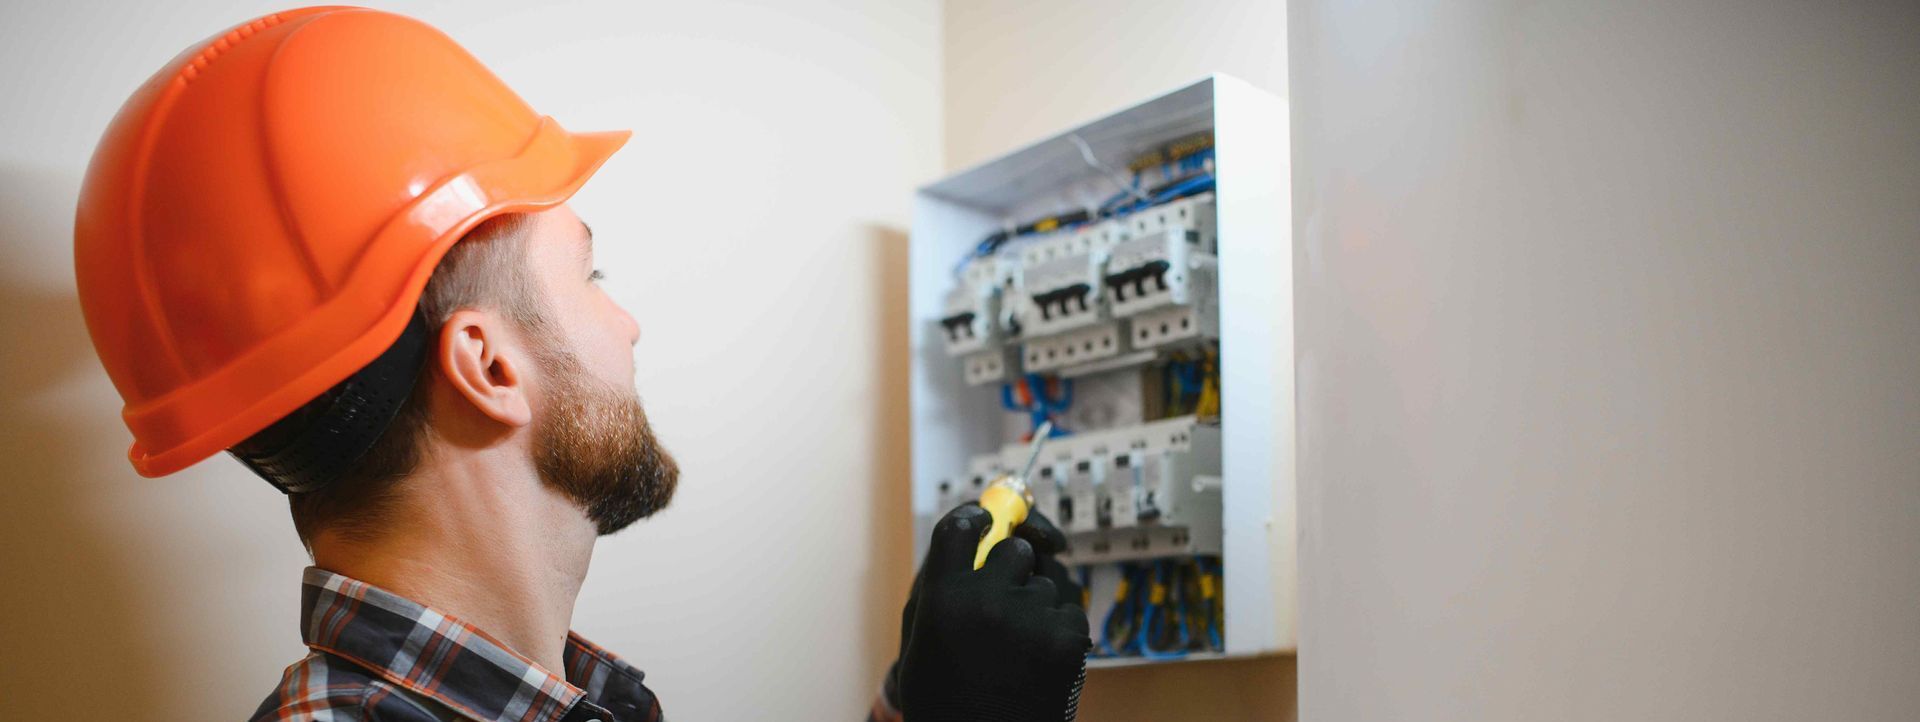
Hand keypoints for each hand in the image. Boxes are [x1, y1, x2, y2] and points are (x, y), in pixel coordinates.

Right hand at [895, 505, 1091, 721]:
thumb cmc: (946, 695)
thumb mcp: (920, 638)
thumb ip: (940, 582)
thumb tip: (976, 529)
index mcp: (941, 599)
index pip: (961, 526)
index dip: (978, 517)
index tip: (988, 520)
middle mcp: (986, 601)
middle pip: (1015, 549)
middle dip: (1013, 567)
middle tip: (1004, 598)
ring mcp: (1031, 620)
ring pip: (1046, 583)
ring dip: (1036, 604)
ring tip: (1017, 647)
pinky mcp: (1067, 640)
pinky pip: (1069, 611)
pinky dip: (1059, 630)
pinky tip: (1038, 660)